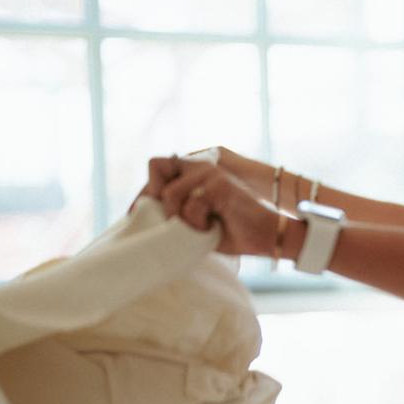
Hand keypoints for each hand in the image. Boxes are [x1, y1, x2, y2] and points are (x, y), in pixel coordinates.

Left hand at [139, 155, 283, 256]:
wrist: (266, 237)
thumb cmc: (232, 231)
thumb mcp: (195, 220)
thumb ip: (175, 210)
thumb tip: (141, 214)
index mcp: (194, 171)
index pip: (157, 168)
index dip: (144, 192)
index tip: (138, 214)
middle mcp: (201, 166)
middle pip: (156, 167)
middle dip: (158, 202)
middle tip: (173, 224)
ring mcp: (211, 173)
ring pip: (171, 193)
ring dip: (180, 218)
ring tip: (198, 229)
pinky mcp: (220, 185)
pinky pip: (191, 205)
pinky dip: (197, 223)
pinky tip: (210, 229)